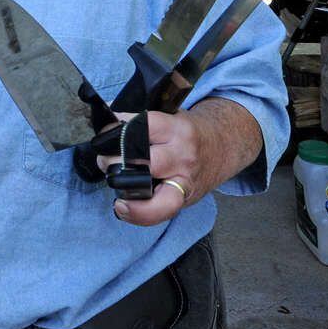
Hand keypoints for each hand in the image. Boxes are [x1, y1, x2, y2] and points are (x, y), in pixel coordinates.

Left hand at [96, 99, 261, 226]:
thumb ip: (141, 120)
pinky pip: (160, 212)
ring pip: (151, 193)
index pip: (141, 127)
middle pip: (142, 160)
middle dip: (113, 161)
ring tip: (114, 183)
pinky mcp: (184, 199)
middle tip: (104, 160)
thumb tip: (106, 116)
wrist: (223, 146)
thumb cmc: (187, 131)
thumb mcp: (169, 115)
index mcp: (175, 128)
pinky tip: (123, 207)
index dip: (116, 130)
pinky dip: (138, 213)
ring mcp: (184, 180)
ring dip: (124, 189)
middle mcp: (181, 155)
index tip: (104, 134)